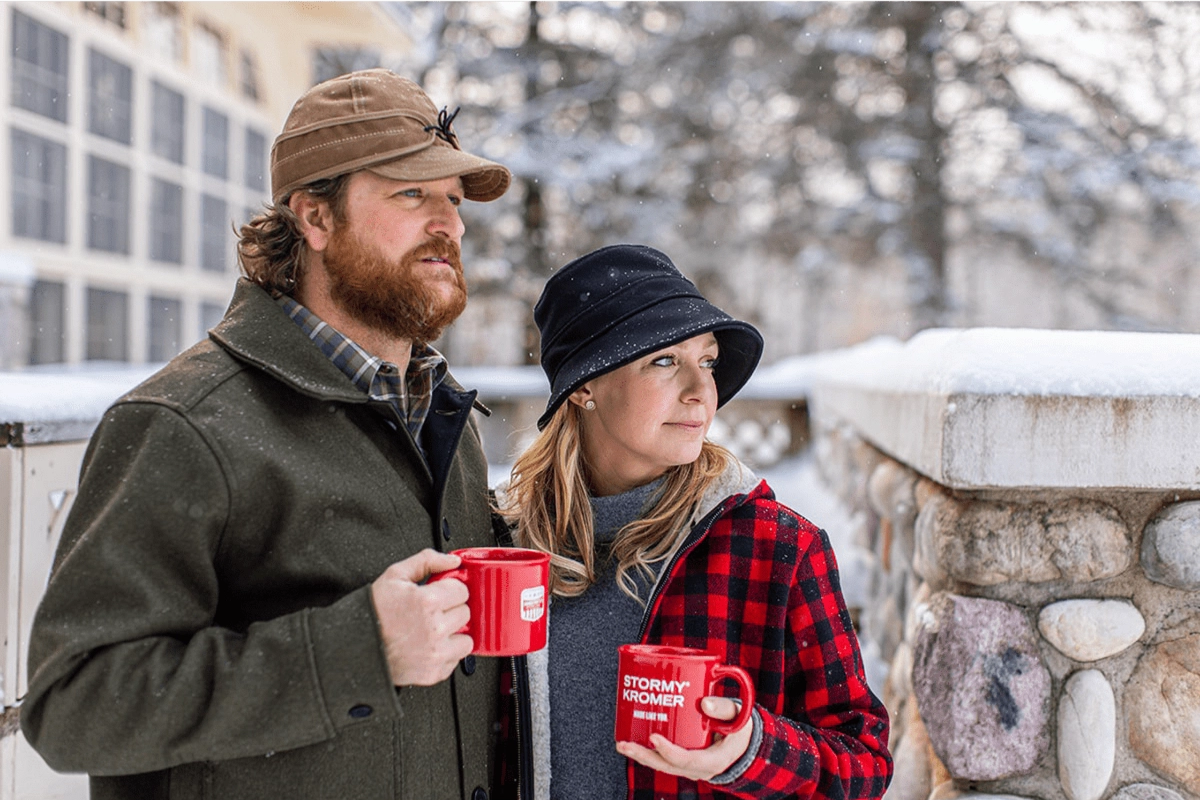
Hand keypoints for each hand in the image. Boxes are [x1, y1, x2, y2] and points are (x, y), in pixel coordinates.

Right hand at [371, 549, 472, 685]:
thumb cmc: (373, 612)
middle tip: (433, 611)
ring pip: (466, 638)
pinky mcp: (434, 672)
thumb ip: (427, 561)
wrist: (356, 646)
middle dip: (451, 609)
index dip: (449, 589)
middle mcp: (435, 628)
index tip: (440, 593)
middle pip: (465, 612)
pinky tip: (430, 645)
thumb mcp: (395, 575)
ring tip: (434, 629)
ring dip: (454, 633)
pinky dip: (447, 653)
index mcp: (427, 601)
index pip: (462, 590)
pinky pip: (456, 659)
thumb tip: (453, 561)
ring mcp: (435, 653)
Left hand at [616, 697, 753, 781]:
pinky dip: (647, 751)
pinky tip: (633, 739)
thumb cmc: (740, 727)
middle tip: (624, 744)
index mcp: (713, 761)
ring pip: (661, 764)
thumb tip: (705, 703)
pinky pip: (663, 759)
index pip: (686, 761)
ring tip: (621, 743)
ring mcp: (689, 766)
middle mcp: (698, 768)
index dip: (668, 751)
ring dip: (640, 754)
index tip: (653, 737)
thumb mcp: (739, 716)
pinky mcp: (683, 759)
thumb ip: (724, 708)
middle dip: (643, 756)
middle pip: (666, 766)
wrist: (744, 741)